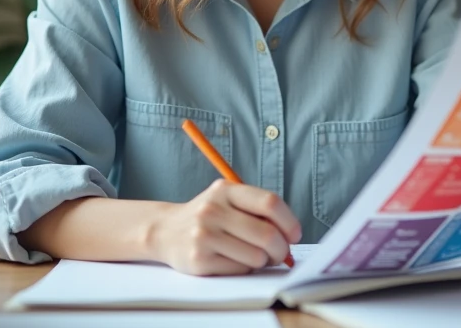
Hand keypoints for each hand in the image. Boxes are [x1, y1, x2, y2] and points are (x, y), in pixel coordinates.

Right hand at [147, 179, 301, 275]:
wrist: (165, 231)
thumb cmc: (208, 217)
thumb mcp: (227, 200)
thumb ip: (257, 210)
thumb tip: (290, 236)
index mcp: (225, 190)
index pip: (269, 203)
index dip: (289, 221)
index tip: (294, 234)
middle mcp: (212, 210)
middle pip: (266, 234)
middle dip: (281, 248)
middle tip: (280, 253)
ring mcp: (204, 236)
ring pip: (256, 256)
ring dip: (263, 261)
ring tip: (255, 256)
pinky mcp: (199, 260)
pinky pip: (240, 270)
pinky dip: (245, 269)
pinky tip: (234, 260)